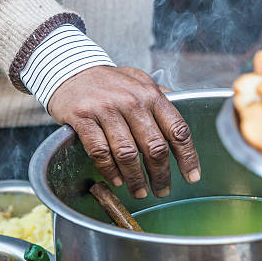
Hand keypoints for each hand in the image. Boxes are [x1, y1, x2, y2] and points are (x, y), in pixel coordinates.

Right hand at [48, 66, 200, 198]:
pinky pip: (100, 151)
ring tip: (140, 191)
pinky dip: (109, 170)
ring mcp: (106, 109)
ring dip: (136, 178)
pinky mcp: (83, 117)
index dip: (188, 157)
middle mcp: (132, 102)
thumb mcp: (142, 82)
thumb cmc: (111, 81)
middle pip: (155, 147)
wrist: (69, 68)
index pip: (178, 130)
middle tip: (163, 190)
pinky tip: (116, 180)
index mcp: (151, 95)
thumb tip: (182, 122)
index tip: (192, 176)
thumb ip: (163, 100)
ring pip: (127, 153)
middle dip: (161, 175)